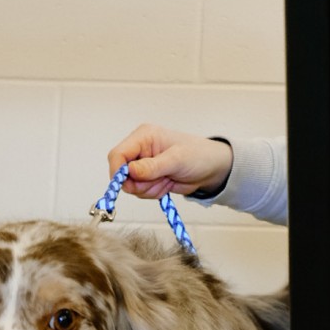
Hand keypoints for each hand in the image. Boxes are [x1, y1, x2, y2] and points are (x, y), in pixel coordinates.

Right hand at [107, 125, 232, 199]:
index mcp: (143, 137)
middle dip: (139, 183)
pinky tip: (167, 184)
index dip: (118, 171)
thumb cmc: (199, 155)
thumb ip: (152, 166)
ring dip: (149, 189)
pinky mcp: (148, 178)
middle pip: (121, 173)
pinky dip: (153, 192)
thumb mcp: (177, 160)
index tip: (127, 184)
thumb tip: (129, 171)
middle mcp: (140, 150)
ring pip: (131, 185)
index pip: (118, 154)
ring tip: (167, 179)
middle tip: (159, 181)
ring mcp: (143, 165)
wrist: (212, 168)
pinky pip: (140, 192)